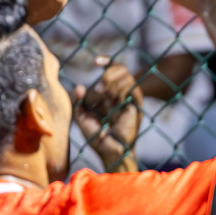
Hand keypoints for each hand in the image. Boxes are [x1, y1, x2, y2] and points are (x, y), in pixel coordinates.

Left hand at [73, 57, 142, 171]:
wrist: (108, 152)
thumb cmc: (96, 138)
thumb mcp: (82, 117)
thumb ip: (78, 102)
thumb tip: (80, 87)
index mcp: (112, 95)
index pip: (116, 71)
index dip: (108, 62)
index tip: (96, 62)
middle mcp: (123, 96)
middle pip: (122, 69)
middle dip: (108, 73)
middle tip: (99, 89)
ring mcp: (131, 101)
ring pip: (128, 76)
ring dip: (113, 82)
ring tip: (104, 94)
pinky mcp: (136, 108)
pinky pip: (132, 89)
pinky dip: (120, 90)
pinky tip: (112, 99)